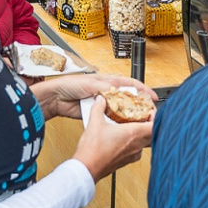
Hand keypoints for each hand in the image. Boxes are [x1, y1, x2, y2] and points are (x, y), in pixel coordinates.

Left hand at [32, 72, 157, 119]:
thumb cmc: (69, 85)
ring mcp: (102, 103)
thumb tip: (119, 92)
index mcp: (107, 81)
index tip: (152, 97)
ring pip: (118, 109)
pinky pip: (108, 117)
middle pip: (126, 98)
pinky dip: (114, 121)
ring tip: (136, 121)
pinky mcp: (96, 113)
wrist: (55, 98)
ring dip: (126, 114)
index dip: (142, 89)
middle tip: (147, 112)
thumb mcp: (90, 84)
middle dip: (137, 105)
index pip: (129, 84)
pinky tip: (120, 126)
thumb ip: (105, 88)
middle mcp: (106, 91)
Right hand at [70, 95, 152, 181]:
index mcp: (133, 134)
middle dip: (150, 125)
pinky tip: (124, 140)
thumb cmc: (93, 149)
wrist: (87, 167)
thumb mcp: (94, 123)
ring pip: (146, 144)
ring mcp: (132, 155)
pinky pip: (137, 151)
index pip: (155, 126)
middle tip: (143, 118)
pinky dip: (135, 144)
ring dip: (143, 135)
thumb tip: (101, 100)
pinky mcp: (126, 161)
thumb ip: (99, 108)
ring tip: (133, 128)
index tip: (150, 112)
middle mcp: (136, 145)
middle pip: (153, 135)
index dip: (156, 118)